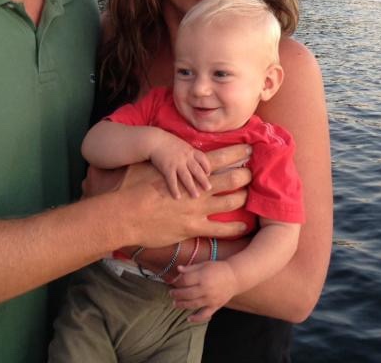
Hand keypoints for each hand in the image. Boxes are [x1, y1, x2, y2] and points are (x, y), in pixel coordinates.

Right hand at [116, 146, 252, 247]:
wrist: (125, 214)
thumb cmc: (133, 187)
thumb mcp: (150, 168)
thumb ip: (166, 164)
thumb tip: (169, 157)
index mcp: (187, 172)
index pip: (218, 158)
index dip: (236, 152)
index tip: (249, 149)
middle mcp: (197, 189)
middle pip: (231, 179)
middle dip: (245, 176)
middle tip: (254, 174)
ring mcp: (197, 210)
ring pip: (230, 203)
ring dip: (243, 199)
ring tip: (252, 196)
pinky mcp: (192, 228)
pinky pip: (219, 230)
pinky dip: (233, 229)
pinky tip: (243, 227)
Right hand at [150, 137, 210, 198]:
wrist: (153, 140)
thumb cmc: (164, 140)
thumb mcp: (179, 143)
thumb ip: (185, 150)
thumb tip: (189, 156)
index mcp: (189, 150)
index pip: (203, 158)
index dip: (206, 166)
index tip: (208, 173)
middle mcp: (185, 157)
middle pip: (197, 170)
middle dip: (203, 180)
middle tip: (208, 188)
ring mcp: (177, 163)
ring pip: (187, 177)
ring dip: (192, 187)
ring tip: (196, 196)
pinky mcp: (167, 168)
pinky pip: (173, 180)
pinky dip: (175, 189)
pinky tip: (177, 197)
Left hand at [170, 261, 237, 322]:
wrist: (235, 277)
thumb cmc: (218, 269)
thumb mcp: (204, 264)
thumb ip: (191, 268)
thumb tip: (178, 269)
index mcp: (203, 276)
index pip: (185, 281)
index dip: (178, 282)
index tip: (175, 282)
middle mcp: (206, 289)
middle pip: (187, 293)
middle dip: (176, 294)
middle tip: (171, 294)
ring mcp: (210, 299)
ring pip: (193, 304)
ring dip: (182, 305)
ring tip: (175, 304)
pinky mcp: (215, 306)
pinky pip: (205, 315)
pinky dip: (196, 318)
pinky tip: (189, 319)